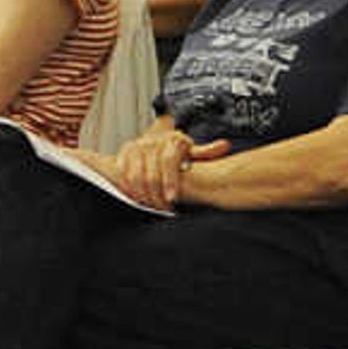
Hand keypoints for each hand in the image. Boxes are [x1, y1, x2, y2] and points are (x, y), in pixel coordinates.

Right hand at [107, 123, 221, 208]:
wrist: (155, 141)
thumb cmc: (177, 150)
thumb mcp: (193, 150)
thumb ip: (206, 151)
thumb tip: (224, 146)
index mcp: (171, 140)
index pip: (169, 162)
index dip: (170, 182)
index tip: (172, 199)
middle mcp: (152, 141)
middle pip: (151, 174)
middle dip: (157, 196)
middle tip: (163, 208)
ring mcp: (136, 147)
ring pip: (135, 177)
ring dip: (143, 195)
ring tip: (152, 206)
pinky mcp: (124, 153)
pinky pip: (123, 174)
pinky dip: (129, 188)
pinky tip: (138, 198)